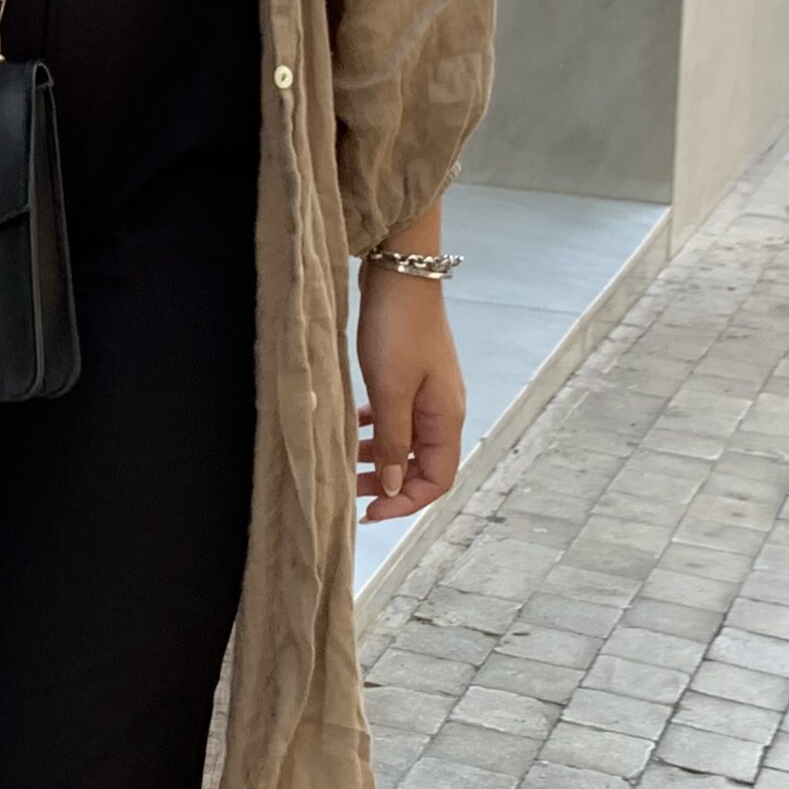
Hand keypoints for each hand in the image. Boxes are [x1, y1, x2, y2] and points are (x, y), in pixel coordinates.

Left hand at [353, 263, 466, 523]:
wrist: (401, 275)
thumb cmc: (397, 331)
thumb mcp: (390, 391)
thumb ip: (391, 440)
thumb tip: (391, 486)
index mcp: (445, 419)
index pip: (437, 480)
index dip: (405, 502)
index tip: (369, 513)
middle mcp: (442, 410)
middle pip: (421, 465)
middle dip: (387, 483)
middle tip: (348, 491)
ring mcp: (428, 392)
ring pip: (405, 441)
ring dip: (377, 456)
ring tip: (344, 461)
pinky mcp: (410, 375)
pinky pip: (396, 416)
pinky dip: (375, 428)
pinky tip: (352, 426)